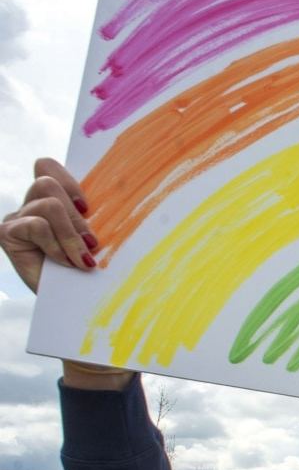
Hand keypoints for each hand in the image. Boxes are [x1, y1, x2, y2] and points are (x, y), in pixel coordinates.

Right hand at [1, 158, 96, 293]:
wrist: (72, 303)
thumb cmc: (85, 271)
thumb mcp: (92, 239)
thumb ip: (90, 217)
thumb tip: (117, 195)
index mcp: (50, 199)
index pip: (46, 166)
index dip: (67, 180)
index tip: (87, 208)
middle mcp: (29, 205)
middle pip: (48, 183)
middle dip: (76, 216)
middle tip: (91, 243)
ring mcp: (16, 218)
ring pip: (48, 204)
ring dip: (71, 234)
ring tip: (81, 258)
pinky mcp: (7, 234)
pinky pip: (37, 225)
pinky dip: (56, 245)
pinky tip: (63, 262)